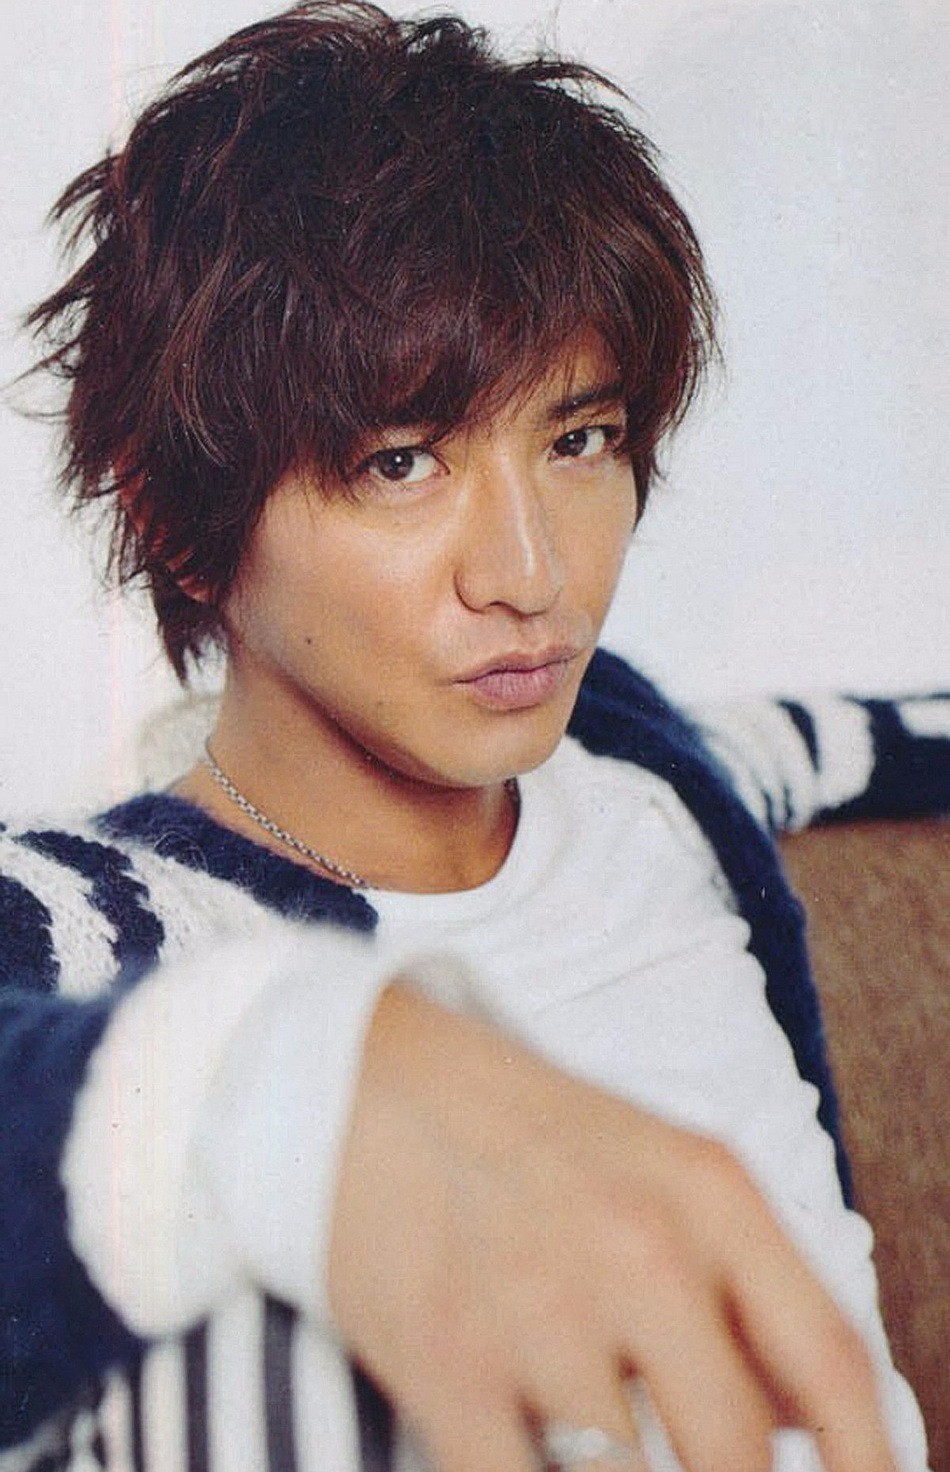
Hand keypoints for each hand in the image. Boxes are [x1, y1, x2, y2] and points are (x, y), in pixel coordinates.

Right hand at [328, 984, 896, 1471]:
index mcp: (709, 1196)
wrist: (363, 1078)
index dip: (871, 1465)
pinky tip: (531, 1452)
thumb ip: (743, 1286)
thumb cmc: (524, 1131)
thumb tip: (800, 1424)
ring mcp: (539, 1309)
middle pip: (738, 1456)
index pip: (831, 1365)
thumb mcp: (662, 1168)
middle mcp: (639, 1249)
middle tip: (690, 1463)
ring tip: (589, 1432)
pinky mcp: (445, 1361)